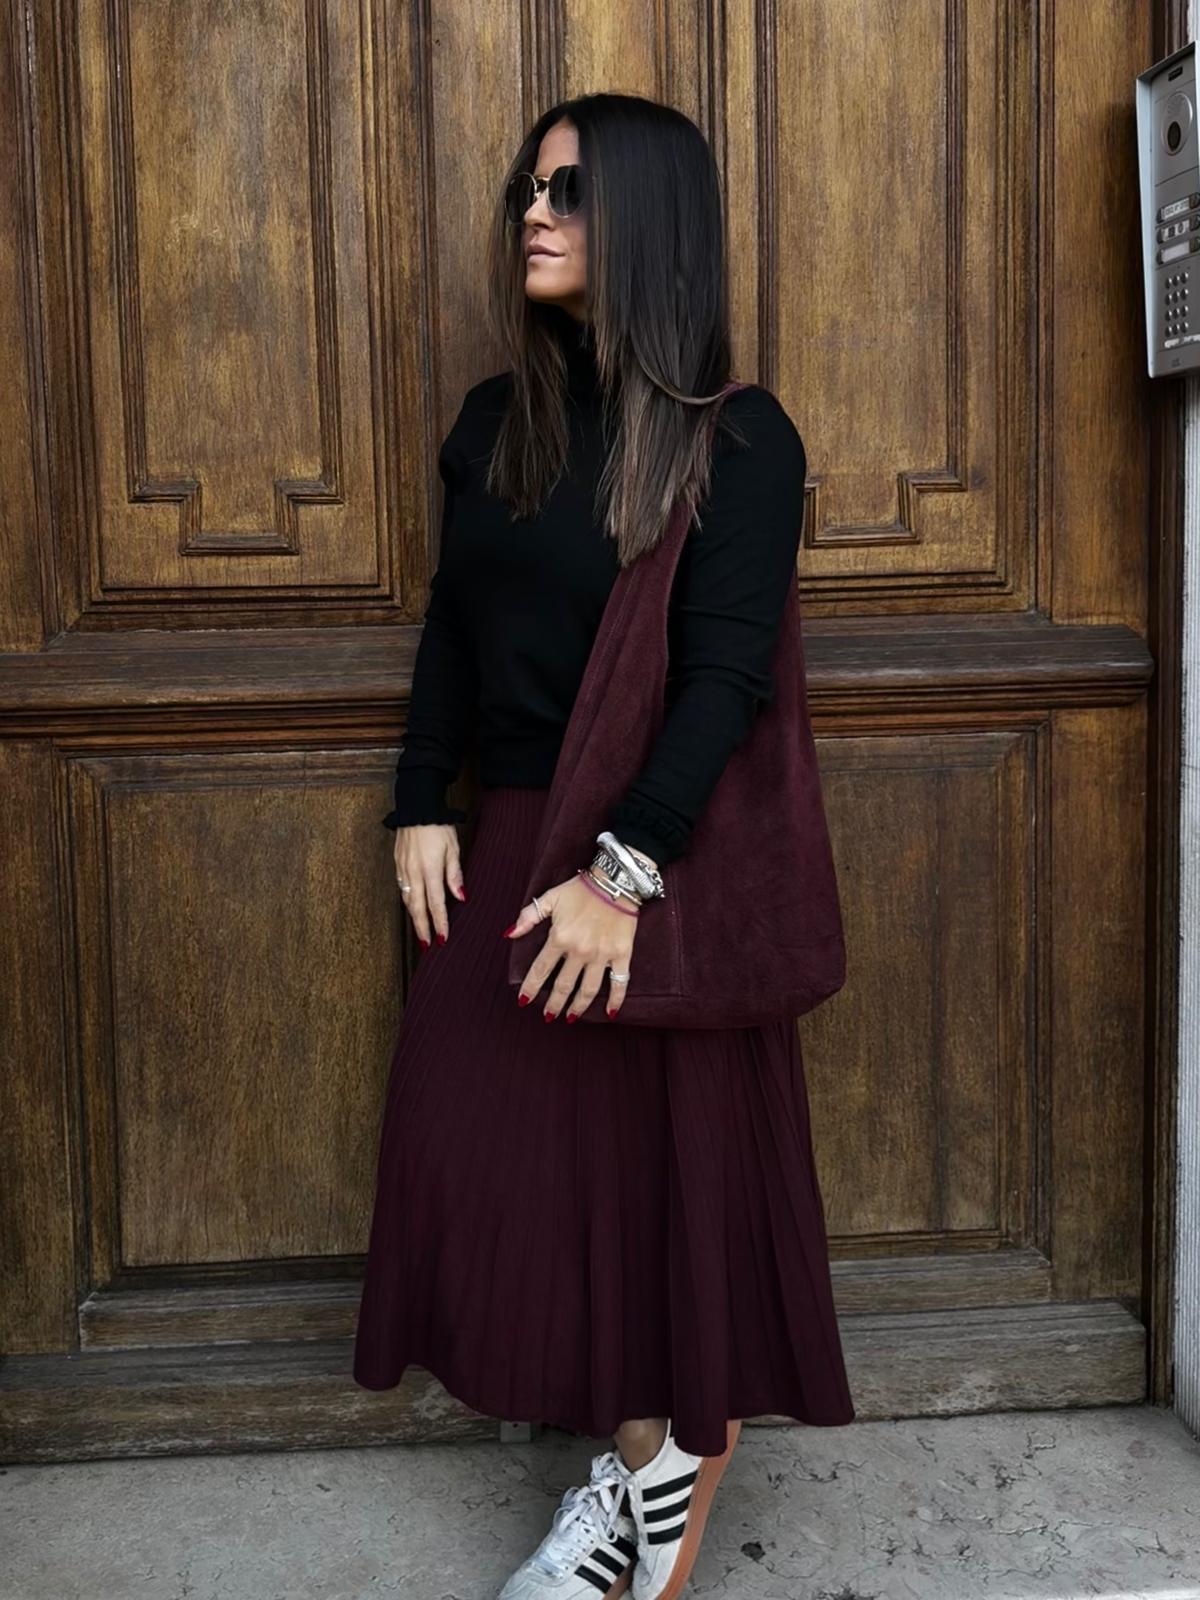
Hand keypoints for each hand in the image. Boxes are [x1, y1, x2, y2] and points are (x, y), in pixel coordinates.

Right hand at [394, 824, 464, 948]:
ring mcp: (403, 869)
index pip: (436, 903)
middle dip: (422, 928)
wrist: (416, 808)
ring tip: (420, 932)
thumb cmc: (438, 826)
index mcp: (430, 870)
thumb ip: (455, 875)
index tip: (443, 938)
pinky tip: (412, 908)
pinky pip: (402, 888)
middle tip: (427, 945)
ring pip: (407, 899)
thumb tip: (460, 897)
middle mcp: (414, 873)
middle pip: (417, 907)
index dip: (439, 922)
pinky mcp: (397, 864)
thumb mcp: (453, 848)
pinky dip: (407, 902)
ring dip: (414, 918)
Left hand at [505, 872, 637, 1020]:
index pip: (540, 970)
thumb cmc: (581, 888)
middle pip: (563, 986)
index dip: (531, 988)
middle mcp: (580, 951)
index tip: (524, 1001)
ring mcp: (602, 955)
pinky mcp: (622, 954)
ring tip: (570, 1017)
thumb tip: (510, 934)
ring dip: (578, 1007)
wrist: (616, 880)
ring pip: (588, 990)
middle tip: (548, 1016)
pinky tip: (610, 1012)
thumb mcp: (550, 897)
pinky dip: (616, 999)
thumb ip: (529, 916)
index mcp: (560, 938)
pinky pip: (620, 982)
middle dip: (553, 1004)